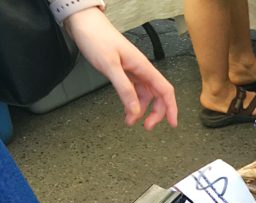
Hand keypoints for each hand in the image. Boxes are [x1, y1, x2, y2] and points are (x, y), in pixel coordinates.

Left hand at [63, 9, 177, 129]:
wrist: (83, 24)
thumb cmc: (96, 38)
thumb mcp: (110, 66)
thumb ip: (124, 89)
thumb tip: (135, 110)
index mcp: (143, 67)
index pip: (165, 91)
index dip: (171, 108)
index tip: (172, 124)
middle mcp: (142, 70)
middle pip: (158, 96)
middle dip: (155, 113)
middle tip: (147, 127)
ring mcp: (133, 71)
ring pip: (145, 95)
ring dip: (141, 110)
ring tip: (130, 121)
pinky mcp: (124, 71)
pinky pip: (133, 91)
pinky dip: (131, 102)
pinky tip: (125, 109)